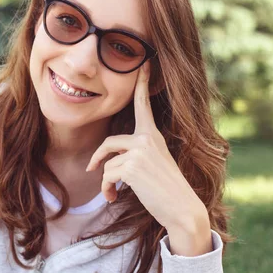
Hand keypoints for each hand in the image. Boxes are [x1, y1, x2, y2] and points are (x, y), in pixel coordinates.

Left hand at [86, 62, 211, 255]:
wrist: (182, 209)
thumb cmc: (167, 190)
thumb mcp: (154, 163)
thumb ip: (135, 153)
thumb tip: (107, 161)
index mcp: (153, 135)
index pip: (143, 105)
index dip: (141, 84)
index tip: (144, 64)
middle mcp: (147, 138)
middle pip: (109, 143)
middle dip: (97, 158)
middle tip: (90, 170)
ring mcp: (139, 151)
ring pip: (107, 163)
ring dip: (105, 181)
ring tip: (112, 192)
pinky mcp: (131, 166)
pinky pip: (107, 176)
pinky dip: (107, 189)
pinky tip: (114, 197)